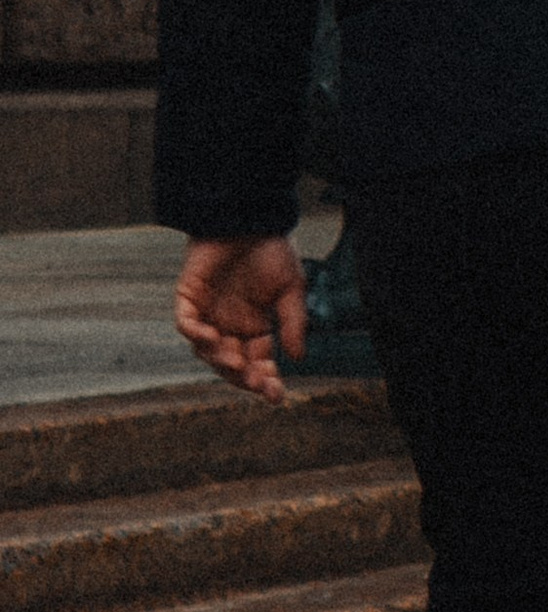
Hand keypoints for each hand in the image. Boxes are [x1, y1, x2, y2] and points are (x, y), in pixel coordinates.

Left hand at [173, 236, 308, 404]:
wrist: (249, 217)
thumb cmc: (271, 249)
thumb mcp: (291, 288)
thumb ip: (293, 322)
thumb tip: (298, 358)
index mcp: (255, 327)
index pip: (258, 362)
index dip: (266, 380)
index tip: (276, 395)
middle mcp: (229, 326)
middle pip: (232, 364)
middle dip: (244, 378)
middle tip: (256, 384)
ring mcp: (207, 313)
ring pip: (207, 351)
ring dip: (220, 360)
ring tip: (235, 362)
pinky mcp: (189, 297)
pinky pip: (186, 323)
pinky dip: (195, 334)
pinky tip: (211, 337)